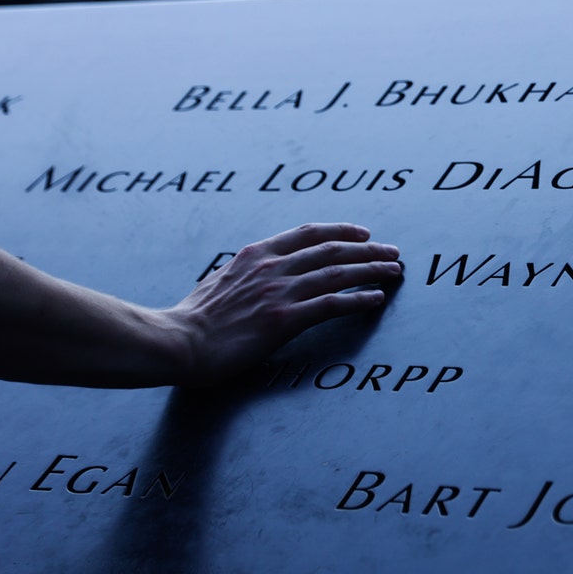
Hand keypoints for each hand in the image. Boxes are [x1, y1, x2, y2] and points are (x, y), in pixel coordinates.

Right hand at [165, 223, 401, 386]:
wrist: (177, 342)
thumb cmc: (194, 319)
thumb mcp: (219, 280)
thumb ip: (245, 271)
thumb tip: (257, 269)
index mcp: (256, 254)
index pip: (308, 233)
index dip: (341, 231)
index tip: (363, 234)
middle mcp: (272, 267)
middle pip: (332, 250)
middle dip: (368, 250)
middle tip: (393, 252)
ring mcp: (280, 292)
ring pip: (339, 273)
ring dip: (372, 271)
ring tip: (395, 272)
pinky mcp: (285, 319)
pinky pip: (332, 304)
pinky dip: (359, 299)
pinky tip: (376, 299)